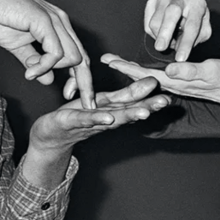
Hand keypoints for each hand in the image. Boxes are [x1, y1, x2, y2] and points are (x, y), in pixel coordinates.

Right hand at [0, 0, 93, 107]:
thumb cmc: (0, 18)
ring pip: (73, 57)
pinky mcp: (45, 21)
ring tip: (31, 73)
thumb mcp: (20, 47)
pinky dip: (43, 66)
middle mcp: (62, 22)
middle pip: (83, 58)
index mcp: (59, 26)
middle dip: (84, 84)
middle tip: (79, 102)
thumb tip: (47, 79)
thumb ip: (34, 62)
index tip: (71, 96)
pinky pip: (55, 53)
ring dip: (52, 70)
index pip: (79, 55)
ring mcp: (56, 20)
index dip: (80, 78)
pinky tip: (29, 72)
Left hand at [20, 77, 170, 187]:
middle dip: (147, 108)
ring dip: (128, 116)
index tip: (169, 96)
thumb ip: (127, 95)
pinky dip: (97, 118)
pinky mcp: (70, 121)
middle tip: (165, 102)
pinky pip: (85, 119)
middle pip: (128, 112)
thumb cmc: (78, 117)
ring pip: (111, 118)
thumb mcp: (104, 103)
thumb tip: (151, 84)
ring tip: (143, 113)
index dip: (151, 100)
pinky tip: (108, 118)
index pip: (134, 104)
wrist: (50, 136)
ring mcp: (89, 122)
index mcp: (112, 110)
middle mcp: (105, 119)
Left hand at [101, 53, 219, 113]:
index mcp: (175, 81)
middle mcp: (171, 84)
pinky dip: (145, 72)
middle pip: (141, 76)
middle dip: (123, 67)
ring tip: (117, 61)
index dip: (126, 67)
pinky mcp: (179, 82)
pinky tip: (140, 68)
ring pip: (147, 77)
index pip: (144, 74)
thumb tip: (170, 70)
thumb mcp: (211, 71)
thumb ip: (191, 71)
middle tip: (105, 58)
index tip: (109, 60)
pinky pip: (156, 77)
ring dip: (132, 69)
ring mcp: (174, 84)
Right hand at [143, 0, 211, 61]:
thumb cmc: (195, 22)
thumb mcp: (202, 32)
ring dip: (161, 38)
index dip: (186, 43)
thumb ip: (194, 40)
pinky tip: (163, 33)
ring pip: (155, 22)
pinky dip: (153, 34)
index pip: (191, 25)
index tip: (180, 58)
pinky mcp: (152, 2)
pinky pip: (147, 23)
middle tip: (160, 48)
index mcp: (197, 4)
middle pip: (171, 13)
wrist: (186, 9)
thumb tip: (178, 47)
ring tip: (170, 41)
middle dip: (165, 32)